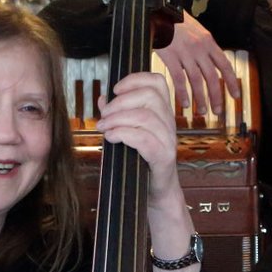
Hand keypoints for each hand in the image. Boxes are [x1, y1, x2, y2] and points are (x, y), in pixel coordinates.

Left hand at [98, 70, 183, 203]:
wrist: (157, 191)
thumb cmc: (142, 160)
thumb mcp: (129, 132)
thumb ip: (118, 114)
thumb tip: (102, 98)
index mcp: (163, 112)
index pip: (157, 82)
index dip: (134, 80)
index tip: (115, 89)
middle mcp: (169, 122)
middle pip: (149, 96)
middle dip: (120, 102)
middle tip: (104, 115)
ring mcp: (169, 139)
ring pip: (144, 116)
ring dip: (117, 119)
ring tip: (104, 127)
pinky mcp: (164, 156)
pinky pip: (143, 138)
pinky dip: (122, 134)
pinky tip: (111, 138)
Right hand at [159, 12, 237, 117]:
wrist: (157, 10)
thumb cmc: (175, 20)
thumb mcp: (195, 29)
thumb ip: (203, 45)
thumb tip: (210, 61)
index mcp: (208, 41)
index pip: (224, 65)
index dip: (231, 82)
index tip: (235, 95)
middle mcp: (199, 48)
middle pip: (212, 76)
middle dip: (216, 96)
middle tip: (218, 111)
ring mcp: (185, 53)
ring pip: (197, 80)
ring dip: (200, 98)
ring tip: (202, 111)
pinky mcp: (170, 57)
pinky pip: (179, 79)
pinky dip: (183, 93)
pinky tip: (185, 103)